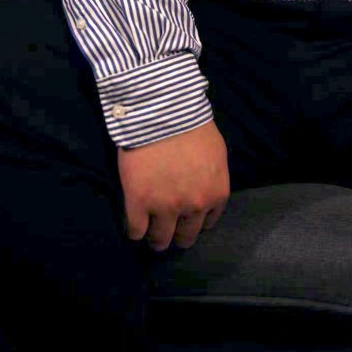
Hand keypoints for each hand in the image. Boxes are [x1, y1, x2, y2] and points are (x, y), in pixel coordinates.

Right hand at [118, 119, 229, 251]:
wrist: (163, 111)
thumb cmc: (192, 125)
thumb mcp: (217, 153)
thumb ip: (214, 178)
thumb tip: (206, 190)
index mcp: (216, 194)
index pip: (207, 224)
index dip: (195, 221)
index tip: (185, 217)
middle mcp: (194, 206)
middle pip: (185, 238)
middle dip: (177, 234)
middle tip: (167, 226)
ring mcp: (165, 207)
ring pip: (160, 240)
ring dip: (156, 237)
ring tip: (150, 228)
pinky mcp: (138, 203)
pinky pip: (136, 231)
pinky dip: (135, 230)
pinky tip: (135, 220)